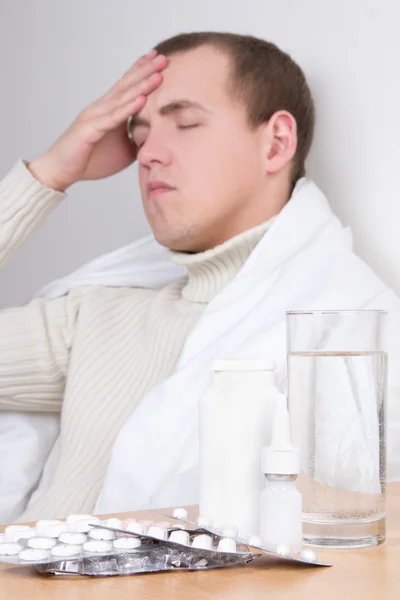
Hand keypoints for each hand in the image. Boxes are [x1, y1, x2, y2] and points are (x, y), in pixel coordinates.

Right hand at [28, 49, 166, 190]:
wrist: (61, 171)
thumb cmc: (91, 159)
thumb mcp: (124, 150)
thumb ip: (138, 140)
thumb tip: (158, 139)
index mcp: (108, 110)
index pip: (127, 86)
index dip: (142, 71)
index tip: (159, 57)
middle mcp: (101, 108)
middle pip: (126, 85)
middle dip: (145, 71)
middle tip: (164, 57)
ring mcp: (95, 116)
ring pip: (122, 98)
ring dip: (141, 86)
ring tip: (158, 74)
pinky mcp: (90, 130)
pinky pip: (112, 118)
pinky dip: (128, 108)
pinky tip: (142, 99)